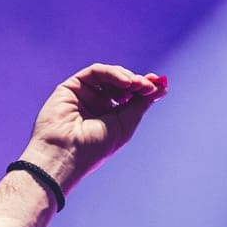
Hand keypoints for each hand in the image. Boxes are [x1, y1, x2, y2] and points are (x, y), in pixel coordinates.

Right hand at [18, 63, 166, 195]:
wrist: (66, 154)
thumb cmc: (94, 148)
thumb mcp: (125, 125)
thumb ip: (140, 105)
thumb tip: (160, 87)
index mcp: (110, 118)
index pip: (130, 97)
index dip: (145, 89)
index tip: (161, 85)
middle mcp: (97, 105)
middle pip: (122, 84)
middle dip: (138, 82)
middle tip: (151, 85)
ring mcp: (85, 95)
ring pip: (110, 76)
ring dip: (127, 77)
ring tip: (138, 85)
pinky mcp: (72, 86)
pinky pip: (96, 72)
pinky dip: (112, 74)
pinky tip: (125, 82)